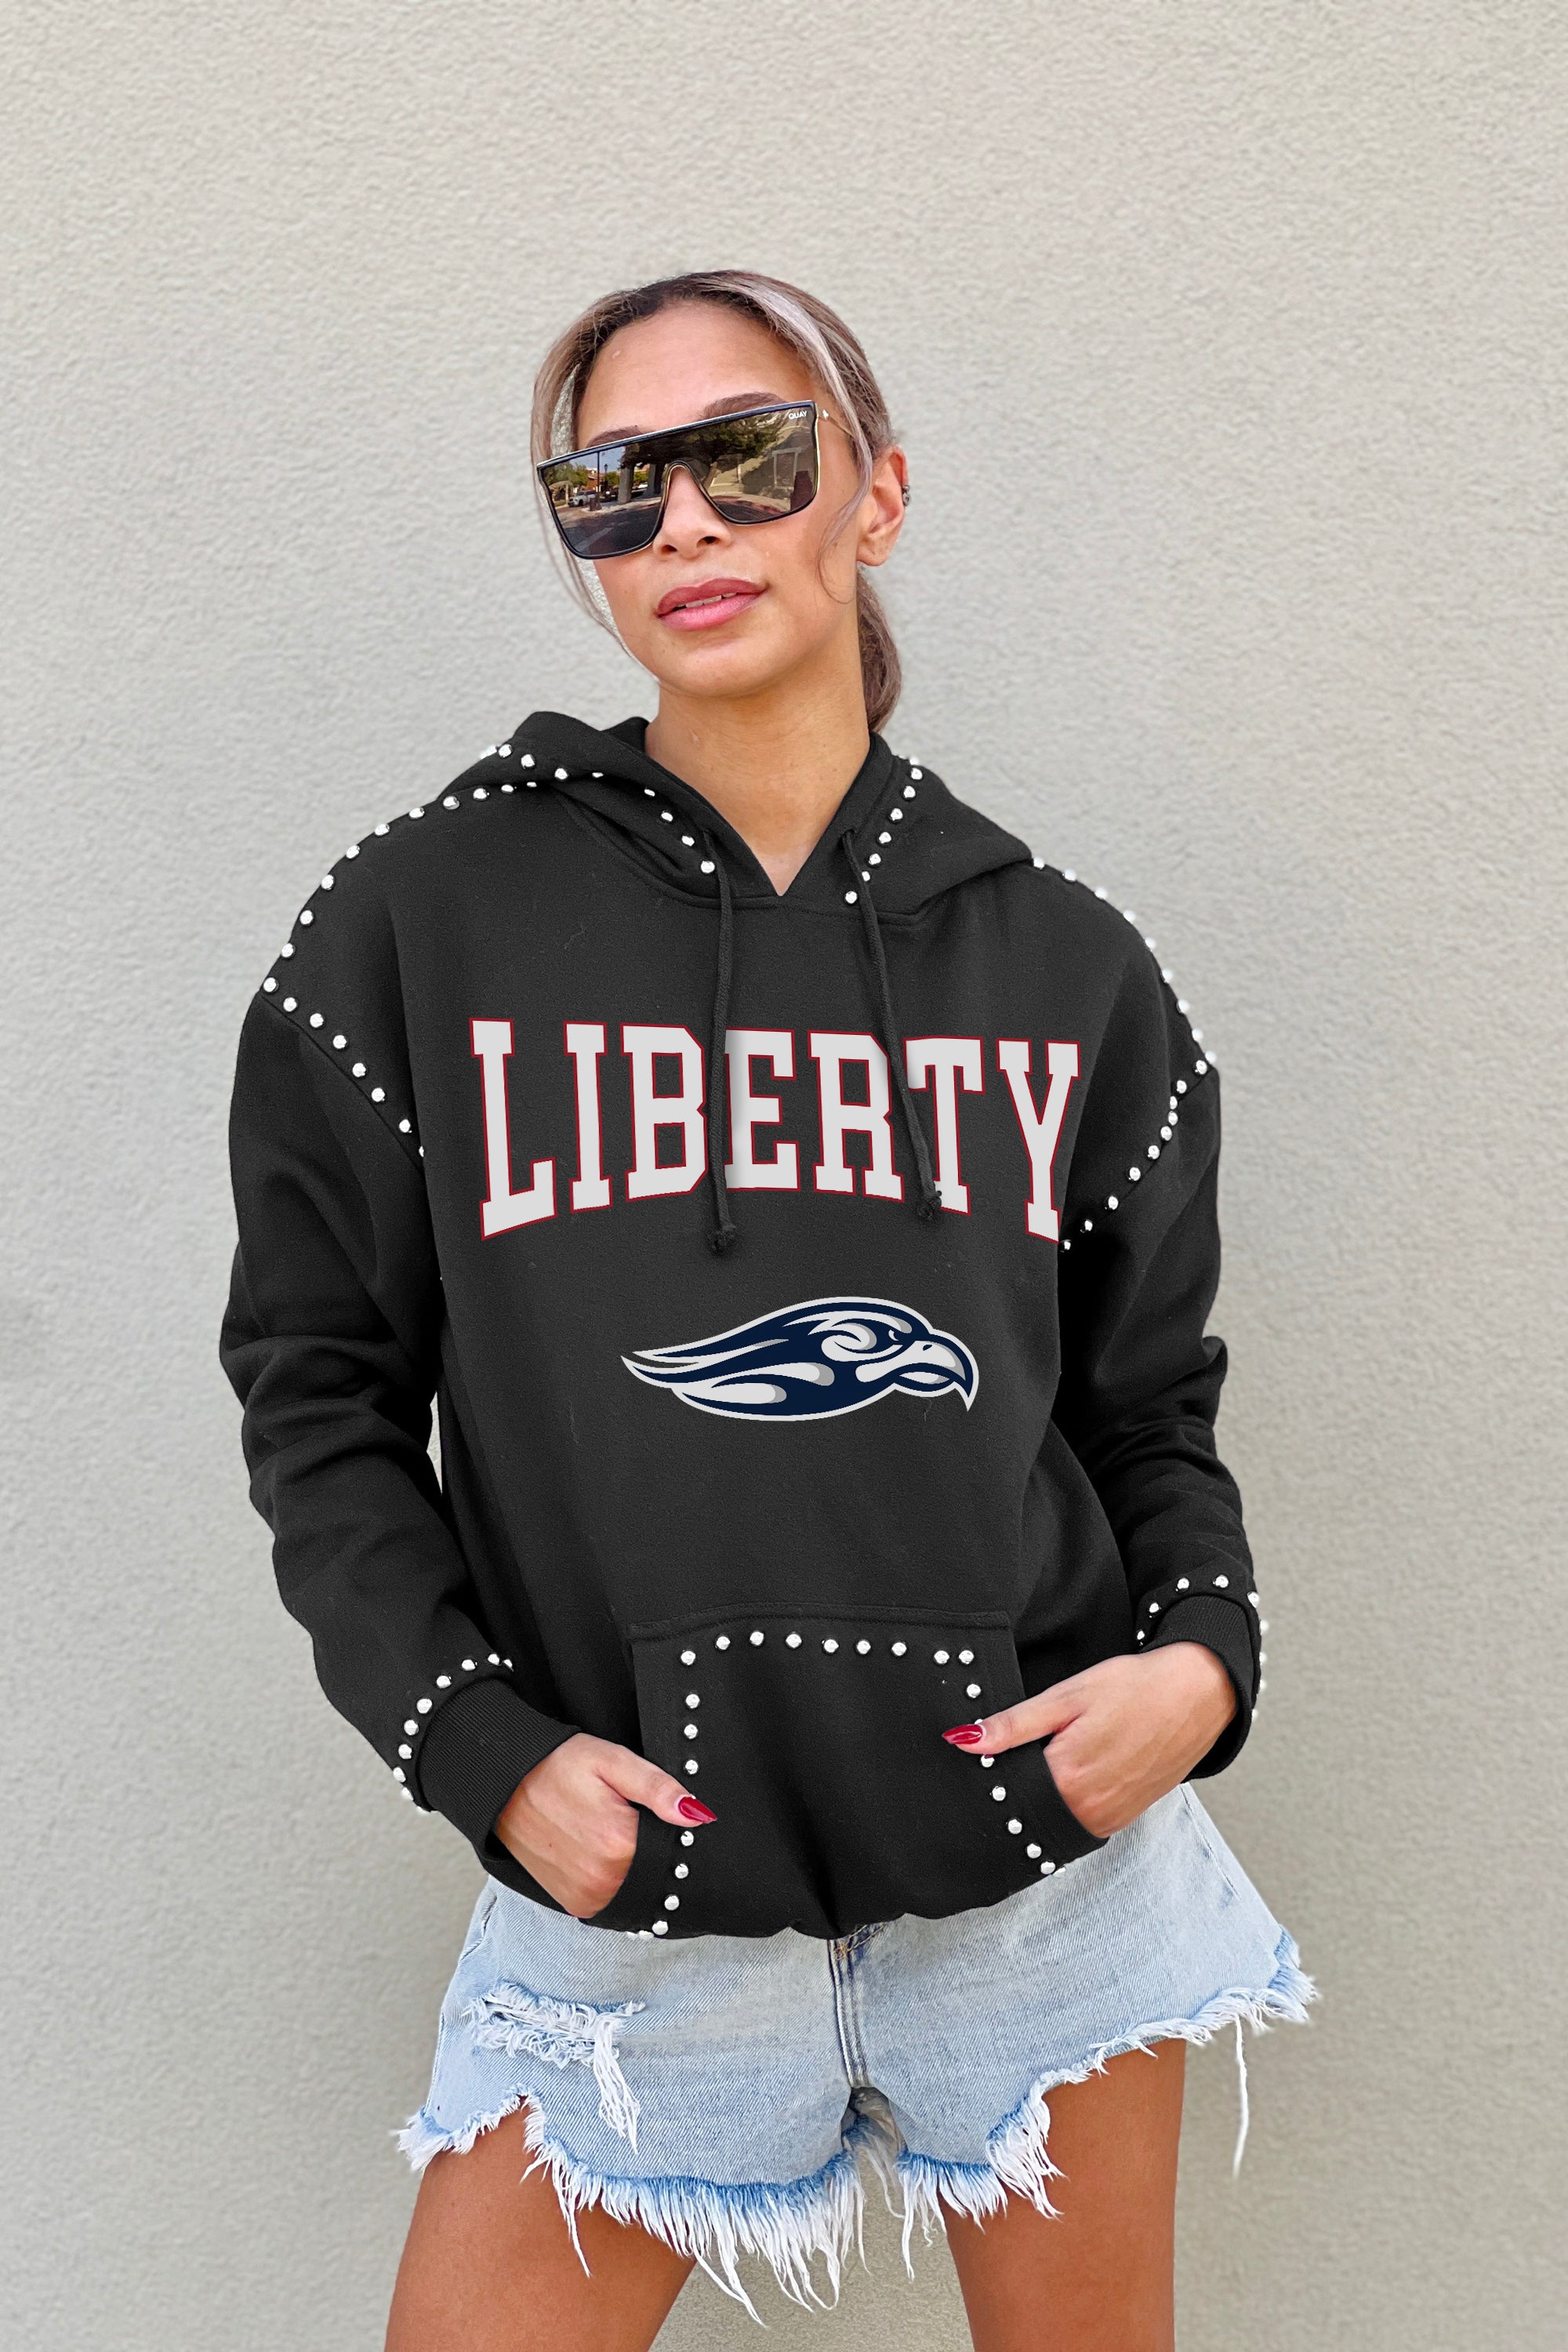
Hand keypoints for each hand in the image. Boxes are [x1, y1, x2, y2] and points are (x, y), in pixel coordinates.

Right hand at [495, 1733, 713, 1918]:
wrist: (505, 1784)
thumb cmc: (558, 1766)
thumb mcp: (612, 1761)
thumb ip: (657, 1788)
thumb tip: (697, 1814)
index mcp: (619, 1845)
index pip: (671, 1850)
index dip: (667, 1830)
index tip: (650, 1813)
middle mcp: (602, 1880)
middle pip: (652, 1871)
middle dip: (647, 1847)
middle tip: (622, 1817)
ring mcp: (586, 1897)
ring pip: (632, 1886)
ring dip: (627, 1865)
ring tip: (603, 1830)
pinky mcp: (574, 1904)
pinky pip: (611, 1898)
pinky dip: (610, 1878)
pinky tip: (595, 1850)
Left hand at [943, 1644, 1236, 1839]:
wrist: (1197, 1695)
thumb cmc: (1135, 1688)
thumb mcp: (1067, 1696)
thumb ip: (1013, 1724)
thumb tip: (961, 1740)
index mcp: (1068, 1778)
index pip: (1007, 1794)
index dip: (990, 1779)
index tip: (981, 1764)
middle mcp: (1089, 1810)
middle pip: (1028, 1814)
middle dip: (1013, 1793)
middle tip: (1012, 1759)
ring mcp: (1110, 1819)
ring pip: (1054, 1822)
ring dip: (1041, 1802)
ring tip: (1046, 1763)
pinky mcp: (1124, 1818)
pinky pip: (1080, 1823)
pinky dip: (1067, 1805)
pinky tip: (1070, 1777)